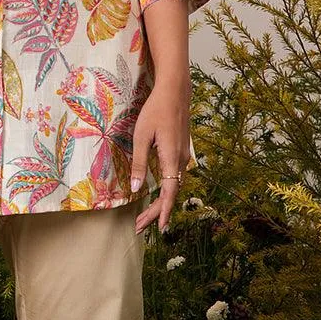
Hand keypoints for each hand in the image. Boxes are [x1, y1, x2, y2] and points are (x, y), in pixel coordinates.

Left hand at [129, 79, 190, 235]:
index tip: (160, 228)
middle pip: (171, 194)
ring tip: (145, 216)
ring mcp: (183, 157)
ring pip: (174, 187)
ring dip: (160, 203)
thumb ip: (140, 164)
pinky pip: (175, 178)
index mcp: (171, 158)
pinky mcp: (181, 152)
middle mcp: (181, 161)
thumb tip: (137, 189)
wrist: (175, 92)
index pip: (169, 193)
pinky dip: (166, 191)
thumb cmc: (155, 111)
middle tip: (140, 227)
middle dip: (156, 212)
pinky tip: (157, 195)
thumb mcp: (141, 136)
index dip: (163, 211)